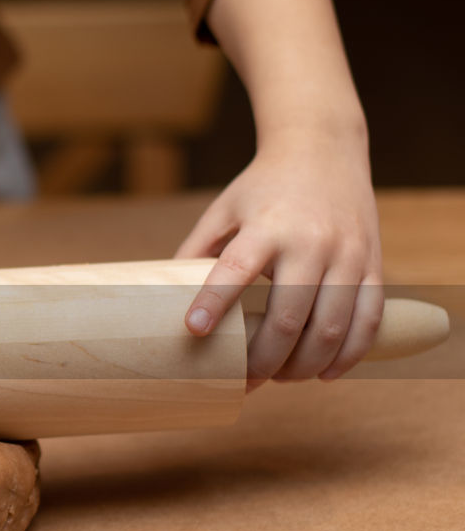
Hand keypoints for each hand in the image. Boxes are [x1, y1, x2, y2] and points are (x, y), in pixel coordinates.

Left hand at [175, 134, 382, 389]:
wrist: (324, 149)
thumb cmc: (262, 188)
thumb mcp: (223, 210)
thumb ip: (196, 253)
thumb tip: (158, 300)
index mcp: (266, 226)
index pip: (236, 269)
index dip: (215, 303)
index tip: (193, 332)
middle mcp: (310, 241)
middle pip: (289, 317)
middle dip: (264, 360)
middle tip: (245, 382)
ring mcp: (347, 254)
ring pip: (331, 327)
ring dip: (304, 365)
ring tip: (281, 379)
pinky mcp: (373, 263)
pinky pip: (368, 319)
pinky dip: (349, 355)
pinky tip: (324, 374)